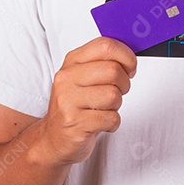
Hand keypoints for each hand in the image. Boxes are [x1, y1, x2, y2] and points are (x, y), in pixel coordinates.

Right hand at [33, 37, 136, 166]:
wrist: (53, 139)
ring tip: (104, 109)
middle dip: (124, 84)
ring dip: (116, 105)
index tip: (130, 66)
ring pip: (114, 95)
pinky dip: (112, 123)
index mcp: (72, 62)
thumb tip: (131, 55)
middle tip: (117, 91)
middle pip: (113, 70)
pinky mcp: (74, 123)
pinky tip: (101, 123)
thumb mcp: (84, 77)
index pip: (105, 45)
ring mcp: (68, 101)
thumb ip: (103, 62)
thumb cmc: (75, 106)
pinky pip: (111, 118)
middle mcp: (67, 78)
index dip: (126, 55)